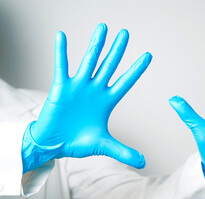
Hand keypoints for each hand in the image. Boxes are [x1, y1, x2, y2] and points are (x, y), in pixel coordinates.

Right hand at [22, 23, 151, 172]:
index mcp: (107, 101)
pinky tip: (61, 36)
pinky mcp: (61, 87)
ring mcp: (78, 87)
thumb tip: (144, 163)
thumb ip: (123, 152)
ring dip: (96, 44)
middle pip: (109, 65)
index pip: (125, 82)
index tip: (148, 56)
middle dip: (118, 50)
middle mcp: (94, 90)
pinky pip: (61, 66)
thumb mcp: (104, 146)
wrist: (54, 144)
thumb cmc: (77, 142)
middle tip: (126, 33)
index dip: (136, 69)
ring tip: (103, 27)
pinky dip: (61, 52)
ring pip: (89, 61)